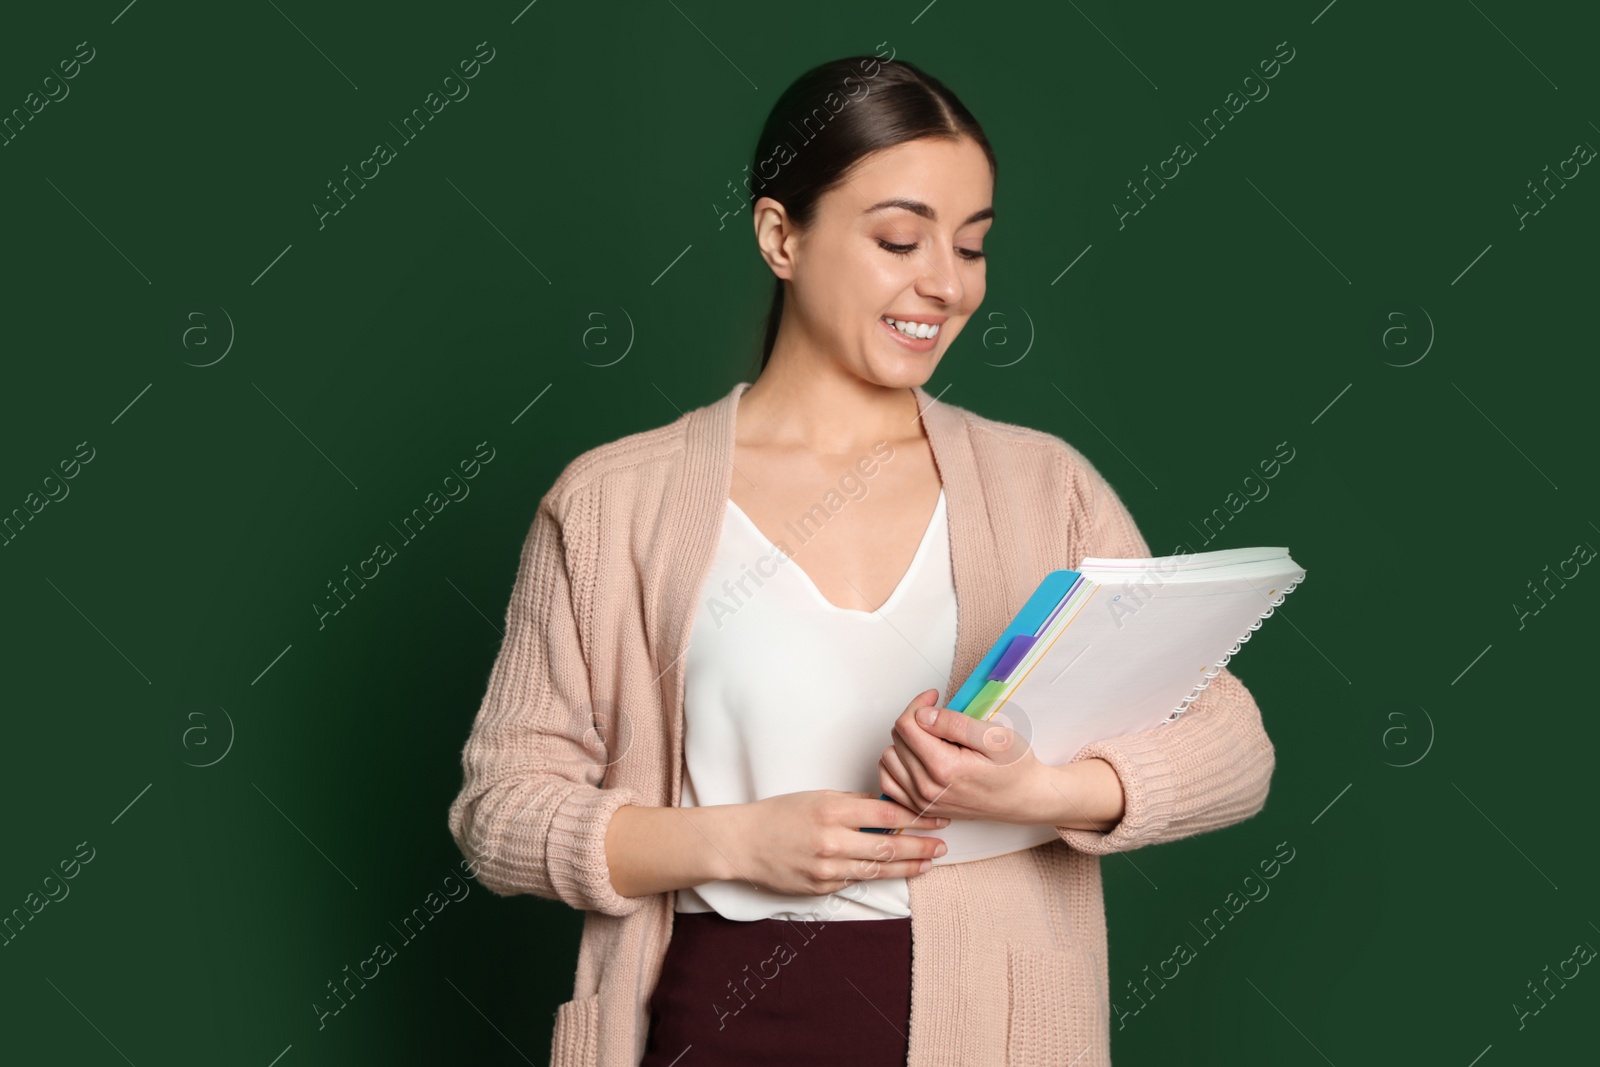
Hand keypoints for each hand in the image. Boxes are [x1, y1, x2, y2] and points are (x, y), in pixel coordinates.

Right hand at [729, 790, 948, 896]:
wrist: (744, 843)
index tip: (937, 819)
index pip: (888, 815)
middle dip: (921, 847)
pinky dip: (876, 875)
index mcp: (832, 811)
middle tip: (942, 845)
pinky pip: (856, 881)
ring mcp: (827, 868)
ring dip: (908, 867)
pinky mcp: (821, 887)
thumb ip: (854, 803)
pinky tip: (895, 872)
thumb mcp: (818, 797)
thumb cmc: (779, 815)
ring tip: (928, 862)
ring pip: (878, 870)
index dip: (918, 818)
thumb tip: (887, 805)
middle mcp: (832, 841)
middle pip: (889, 847)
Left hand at [879, 689, 1054, 824]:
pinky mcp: (921, 808)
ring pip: (888, 759)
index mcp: (943, 768)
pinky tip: (916, 757)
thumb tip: (923, 715)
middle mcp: (927, 788)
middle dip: (914, 720)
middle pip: (896, 740)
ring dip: (903, 742)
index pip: (906, 725)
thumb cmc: (1014, 768)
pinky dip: (897, 765)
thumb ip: (956, 723)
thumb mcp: (994, 737)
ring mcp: (922, 801)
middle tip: (937, 715)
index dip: (918, 704)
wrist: (1024, 799)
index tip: (934, 697)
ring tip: (929, 737)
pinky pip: (889, 782)